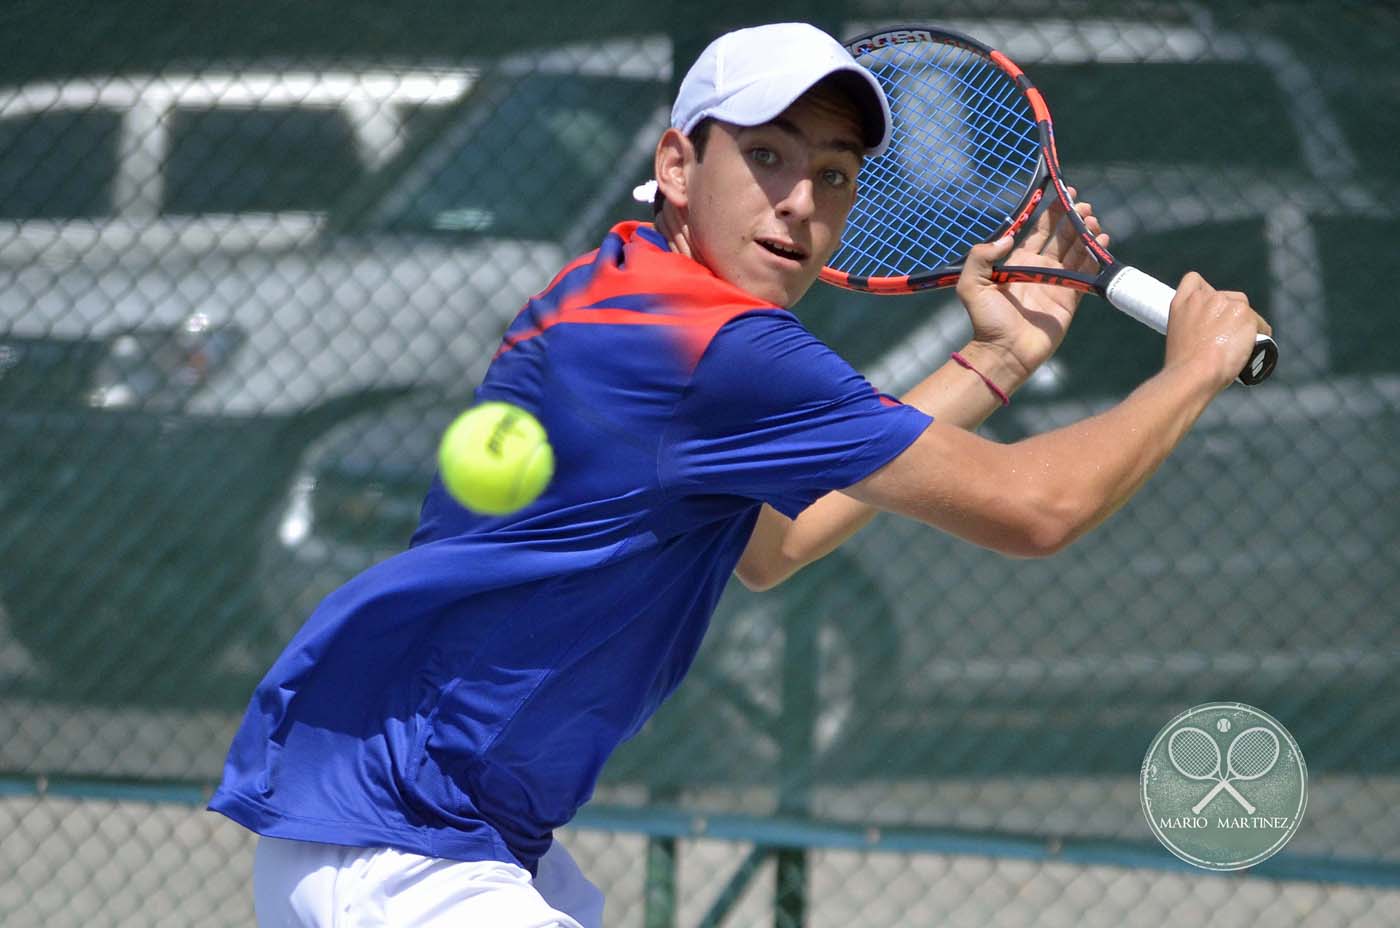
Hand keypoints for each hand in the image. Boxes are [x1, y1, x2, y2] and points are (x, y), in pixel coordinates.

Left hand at [955, 189, 1109, 382]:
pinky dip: (1095, 256)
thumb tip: (1009, 236)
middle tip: (1085, 206)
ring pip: (1077, 252)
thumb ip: (982, 257)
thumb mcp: (972, 284)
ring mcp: (1057, 283)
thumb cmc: (986, 320)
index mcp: (1018, 262)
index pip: (1039, 230)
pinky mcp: (1070, 299)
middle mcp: (1040, 268)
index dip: (1052, 212)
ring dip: (1087, 234)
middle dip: (1074, 219)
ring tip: (1094, 219)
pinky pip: (1086, 273)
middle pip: (1062, 237)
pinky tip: (1101, 240)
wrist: (1004, 352)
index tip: (1064, 194)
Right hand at [1164, 272, 1271, 389]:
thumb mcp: (1178, 337)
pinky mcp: (1245, 313)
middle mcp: (1203, 297)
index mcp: (1182, 302)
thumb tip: (1209, 332)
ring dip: (1245, 326)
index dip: (1205, 292)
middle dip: (1230, 316)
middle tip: (1226, 340)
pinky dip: (1260, 336)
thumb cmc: (1184, 366)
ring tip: (1237, 349)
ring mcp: (1225, 303)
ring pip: (1244, 311)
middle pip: (1227, 298)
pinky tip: (1252, 350)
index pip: (1194, 280)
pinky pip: (1260, 324)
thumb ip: (1192, 324)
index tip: (1209, 310)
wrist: (1193, 374)